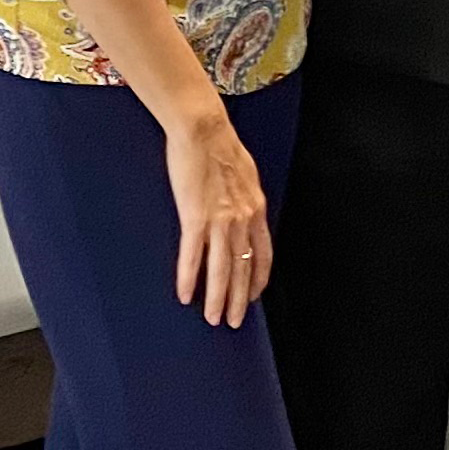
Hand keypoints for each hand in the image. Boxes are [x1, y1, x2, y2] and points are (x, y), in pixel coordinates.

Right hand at [165, 110, 272, 327]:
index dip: (257, 278)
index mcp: (255, 209)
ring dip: (216, 297)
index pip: (263, 254)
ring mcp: (219, 220)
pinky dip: (189, 277)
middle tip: (232, 321)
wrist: (203, 129)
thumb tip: (243, 209)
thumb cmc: (221, 144)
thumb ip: (244, 197)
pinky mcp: (194, 217)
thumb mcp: (245, 173)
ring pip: (221, 269)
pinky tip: (185, 294)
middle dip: (238, 299)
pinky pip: (193, 255)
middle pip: (242, 268)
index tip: (252, 295)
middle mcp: (242, 219)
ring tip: (212, 318)